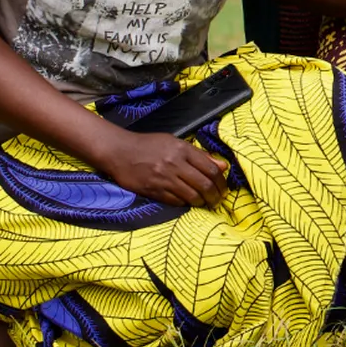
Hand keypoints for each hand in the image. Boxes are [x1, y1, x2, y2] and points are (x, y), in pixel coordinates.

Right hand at [94, 126, 227, 206]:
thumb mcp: (175, 143)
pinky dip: (186, 203)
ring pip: (192, 196)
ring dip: (202, 202)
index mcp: (182, 149)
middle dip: (215, 195)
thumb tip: (223, 166)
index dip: (221, 181)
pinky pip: (177, 202)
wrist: (121, 152)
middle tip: (218, 199)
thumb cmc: (150, 145)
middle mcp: (175, 164)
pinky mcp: (155, 191)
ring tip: (205, 203)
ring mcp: (164, 179)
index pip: (210, 168)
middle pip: (204, 184)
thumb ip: (200, 155)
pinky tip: (188, 201)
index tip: (223, 188)